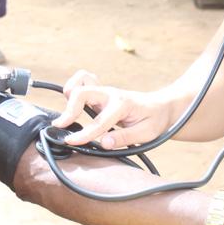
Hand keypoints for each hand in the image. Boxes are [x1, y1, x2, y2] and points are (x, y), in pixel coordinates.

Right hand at [52, 70, 170, 147]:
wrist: (161, 107)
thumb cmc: (154, 120)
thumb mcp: (146, 133)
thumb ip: (124, 137)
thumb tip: (103, 143)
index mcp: (122, 104)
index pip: (99, 121)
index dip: (84, 133)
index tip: (71, 141)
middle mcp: (111, 94)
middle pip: (82, 92)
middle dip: (69, 109)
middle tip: (62, 126)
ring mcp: (104, 91)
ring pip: (80, 80)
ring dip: (70, 94)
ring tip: (68, 114)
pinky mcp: (100, 93)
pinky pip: (82, 81)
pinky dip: (74, 89)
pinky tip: (75, 104)